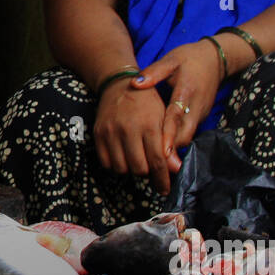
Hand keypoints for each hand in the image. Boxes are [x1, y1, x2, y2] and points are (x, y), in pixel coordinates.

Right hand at [93, 80, 172, 194]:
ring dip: (130, 169)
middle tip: (150, 167)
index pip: (157, 161)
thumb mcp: (163, 118)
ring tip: (136, 159)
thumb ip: (169, 145)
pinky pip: (106, 162)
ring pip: (121, 169)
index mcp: (149, 125)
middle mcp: (128, 129)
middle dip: (147, 173)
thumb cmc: (147, 102)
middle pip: (139, 168)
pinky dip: (115, 165)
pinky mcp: (98, 134)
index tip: (165, 189)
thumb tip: (176, 169)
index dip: (162, 179)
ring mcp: (111, 132)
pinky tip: (123, 156)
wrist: (119, 84)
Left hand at [132, 40, 222, 163]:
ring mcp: (200, 115)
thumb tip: (135, 84)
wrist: (215, 60)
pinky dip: (175, 142)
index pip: (177, 117)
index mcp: (187, 92)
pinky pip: (187, 133)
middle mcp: (196, 108)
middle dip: (170, 149)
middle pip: (184, 135)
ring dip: (172, 148)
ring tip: (153, 161)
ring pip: (187, 137)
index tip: (160, 150)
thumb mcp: (171, 60)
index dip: (169, 134)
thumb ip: (154, 73)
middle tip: (151, 162)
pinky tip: (161, 150)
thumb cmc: (189, 59)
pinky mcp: (200, 118)